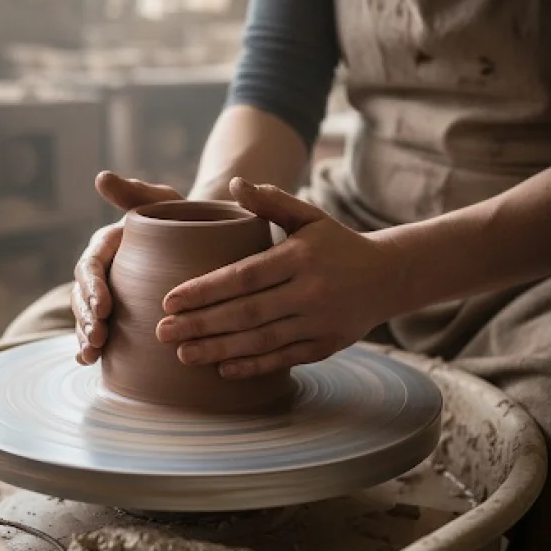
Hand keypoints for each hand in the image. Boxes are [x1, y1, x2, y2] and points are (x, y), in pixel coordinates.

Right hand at [74, 172, 181, 363]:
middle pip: (82, 295)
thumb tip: (101, 177)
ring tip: (92, 353)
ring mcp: (106, 294)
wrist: (200, 243)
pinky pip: (98, 331)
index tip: (104, 306)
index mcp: (107, 243)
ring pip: (85, 316)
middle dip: (86, 318)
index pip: (92, 264)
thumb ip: (135, 192)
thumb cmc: (183, 219)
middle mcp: (101, 270)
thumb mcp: (162, 202)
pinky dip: (89, 347)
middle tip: (98, 337)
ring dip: (84, 335)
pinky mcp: (116, 315)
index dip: (93, 285)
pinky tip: (89, 363)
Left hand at [155, 178, 405, 376]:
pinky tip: (222, 368)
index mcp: (300, 257)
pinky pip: (284, 359)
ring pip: (261, 341)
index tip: (169, 300)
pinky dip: (252, 366)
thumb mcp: (309, 216)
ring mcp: (319, 323)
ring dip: (218, 349)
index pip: (243, 276)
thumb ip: (271, 201)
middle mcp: (310, 291)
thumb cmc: (336, 243)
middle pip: (245, 313)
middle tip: (162, 331)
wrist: (389, 276)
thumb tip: (235, 182)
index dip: (204, 290)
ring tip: (182, 353)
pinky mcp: (326, 346)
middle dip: (200, 324)